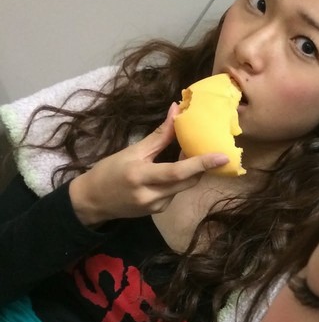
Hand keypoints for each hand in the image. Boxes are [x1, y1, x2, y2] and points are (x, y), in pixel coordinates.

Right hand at [68, 104, 230, 225]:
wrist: (93, 201)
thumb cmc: (109, 171)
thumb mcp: (132, 151)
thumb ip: (158, 136)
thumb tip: (176, 110)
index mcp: (141, 177)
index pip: (177, 172)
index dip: (201, 164)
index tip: (222, 157)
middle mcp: (151, 195)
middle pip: (187, 181)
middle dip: (203, 166)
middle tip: (213, 149)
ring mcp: (157, 206)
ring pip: (185, 187)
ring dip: (192, 171)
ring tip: (192, 153)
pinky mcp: (160, 211)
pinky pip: (177, 192)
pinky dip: (181, 179)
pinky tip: (176, 168)